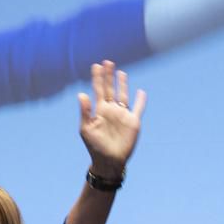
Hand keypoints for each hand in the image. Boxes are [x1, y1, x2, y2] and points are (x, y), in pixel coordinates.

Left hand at [77, 61, 146, 178]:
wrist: (109, 160)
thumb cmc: (94, 146)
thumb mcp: (86, 129)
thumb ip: (85, 111)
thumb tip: (81, 94)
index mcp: (99, 110)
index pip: (98, 90)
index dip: (97, 78)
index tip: (96, 65)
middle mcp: (111, 110)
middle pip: (110, 89)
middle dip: (108, 76)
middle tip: (107, 62)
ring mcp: (122, 115)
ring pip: (123, 95)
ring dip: (122, 84)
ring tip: (121, 72)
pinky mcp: (133, 122)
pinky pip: (138, 108)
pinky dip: (140, 100)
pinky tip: (141, 92)